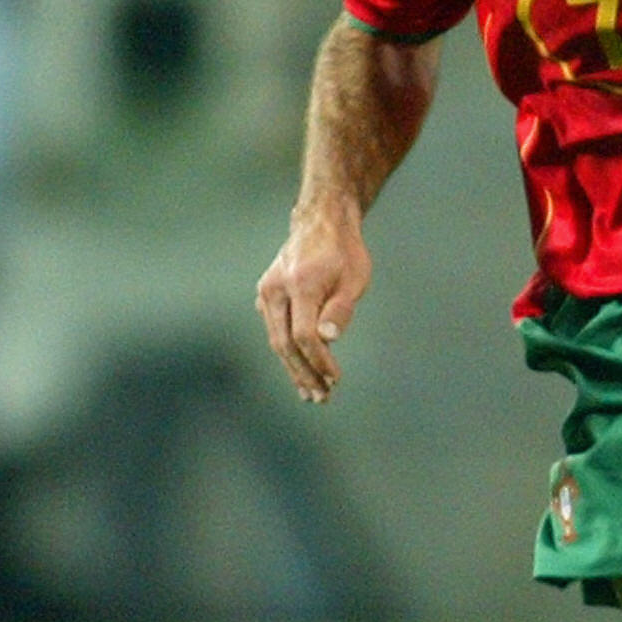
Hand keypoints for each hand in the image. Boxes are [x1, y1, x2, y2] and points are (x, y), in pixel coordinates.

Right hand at [255, 201, 371, 403]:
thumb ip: (341, 309)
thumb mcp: (355, 278)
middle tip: (321, 397)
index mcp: (300, 284)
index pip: (304, 335)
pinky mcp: (266, 296)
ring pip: (276, 340)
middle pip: (285, 343)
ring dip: (294, 369)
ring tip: (311, 393)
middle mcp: (276, 289)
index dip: (319, 361)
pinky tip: (300, 372)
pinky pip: (275, 331)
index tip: (335, 379)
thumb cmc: (344, 251)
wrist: (321, 223)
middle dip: (304, 374)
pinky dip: (288, 353)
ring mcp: (267, 292)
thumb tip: (328, 339)